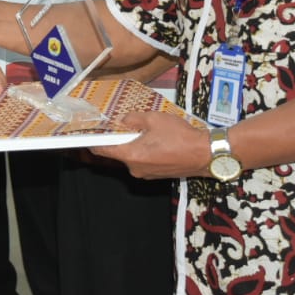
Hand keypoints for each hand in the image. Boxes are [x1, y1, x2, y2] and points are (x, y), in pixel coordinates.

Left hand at [90, 111, 211, 179]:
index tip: (88, 132)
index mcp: (131, 155)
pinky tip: (156, 141)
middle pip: (117, 153)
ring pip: (131, 157)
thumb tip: (122, 121)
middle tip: (124, 124)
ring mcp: (146, 174)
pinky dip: (144, 151)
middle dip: (119, 139)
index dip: (93, 140)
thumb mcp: (154, 119)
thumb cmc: (180, 136)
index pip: (102, 150)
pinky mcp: (156, 175)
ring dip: (133, 144)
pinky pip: (143, 161)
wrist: (205, 154)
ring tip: (146, 131)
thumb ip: (133, 119)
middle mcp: (135, 169)